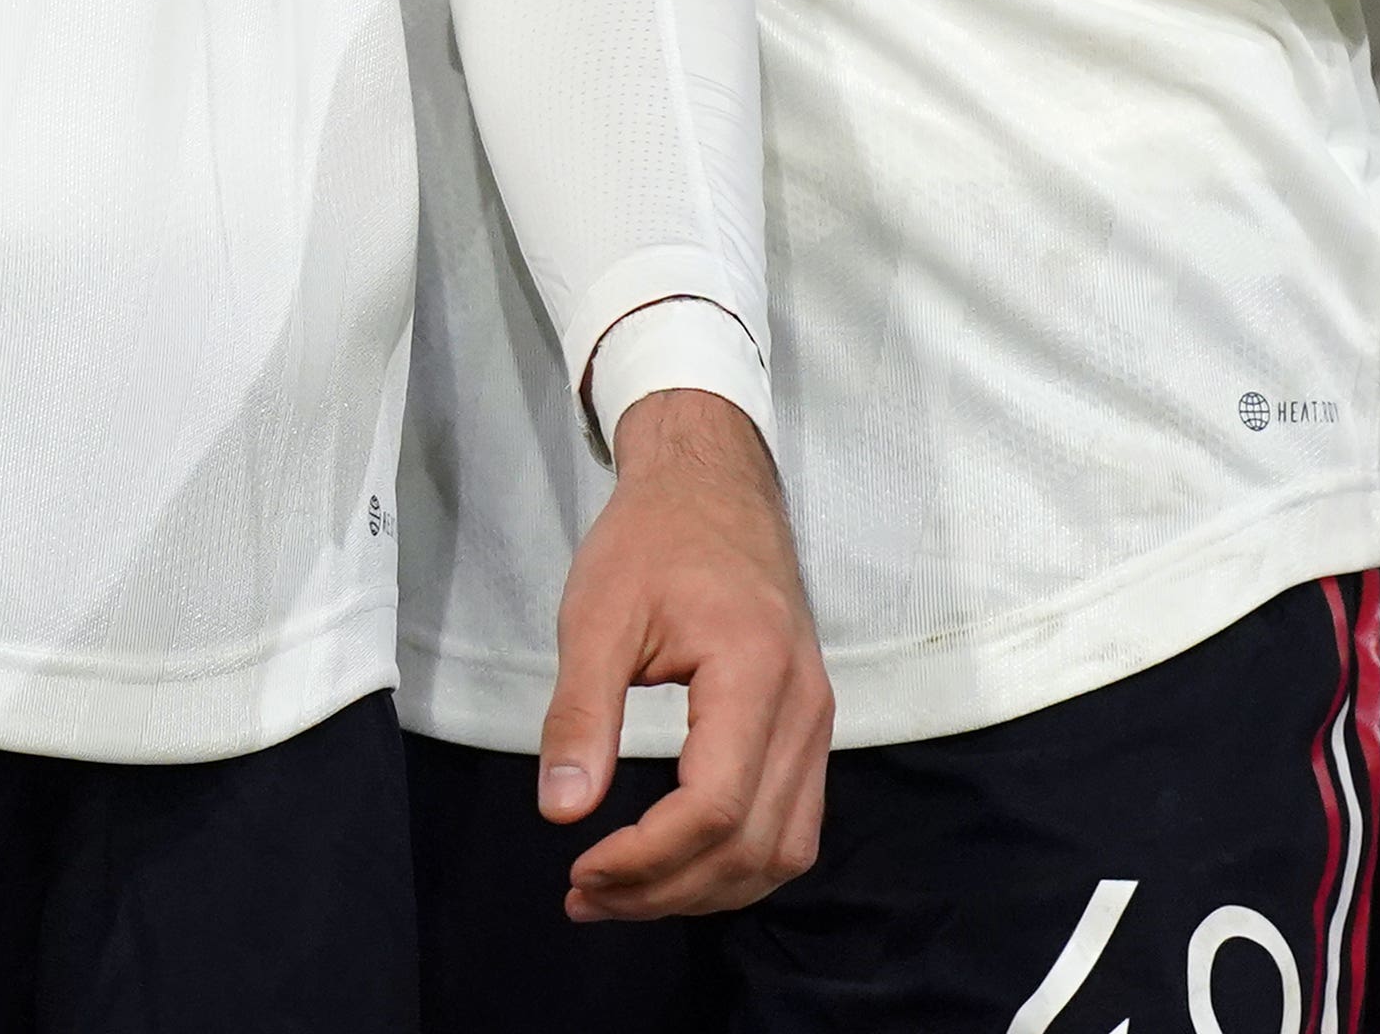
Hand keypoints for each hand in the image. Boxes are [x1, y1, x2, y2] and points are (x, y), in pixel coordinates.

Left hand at [540, 385, 831, 919]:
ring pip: (780, 853)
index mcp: (755, 672)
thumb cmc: (654, 538)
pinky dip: (733, 865)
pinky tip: (673, 866)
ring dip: (702, 890)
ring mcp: (818, 722)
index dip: (646, 858)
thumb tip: (562, 812)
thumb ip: (581, 714)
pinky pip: (788, 827)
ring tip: (621, 892)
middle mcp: (805, 708)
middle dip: (665, 890)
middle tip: (584, 895)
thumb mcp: (598, 613)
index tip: (579, 867)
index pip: (714, 806)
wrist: (714, 484)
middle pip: (750, 847)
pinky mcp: (809, 730)